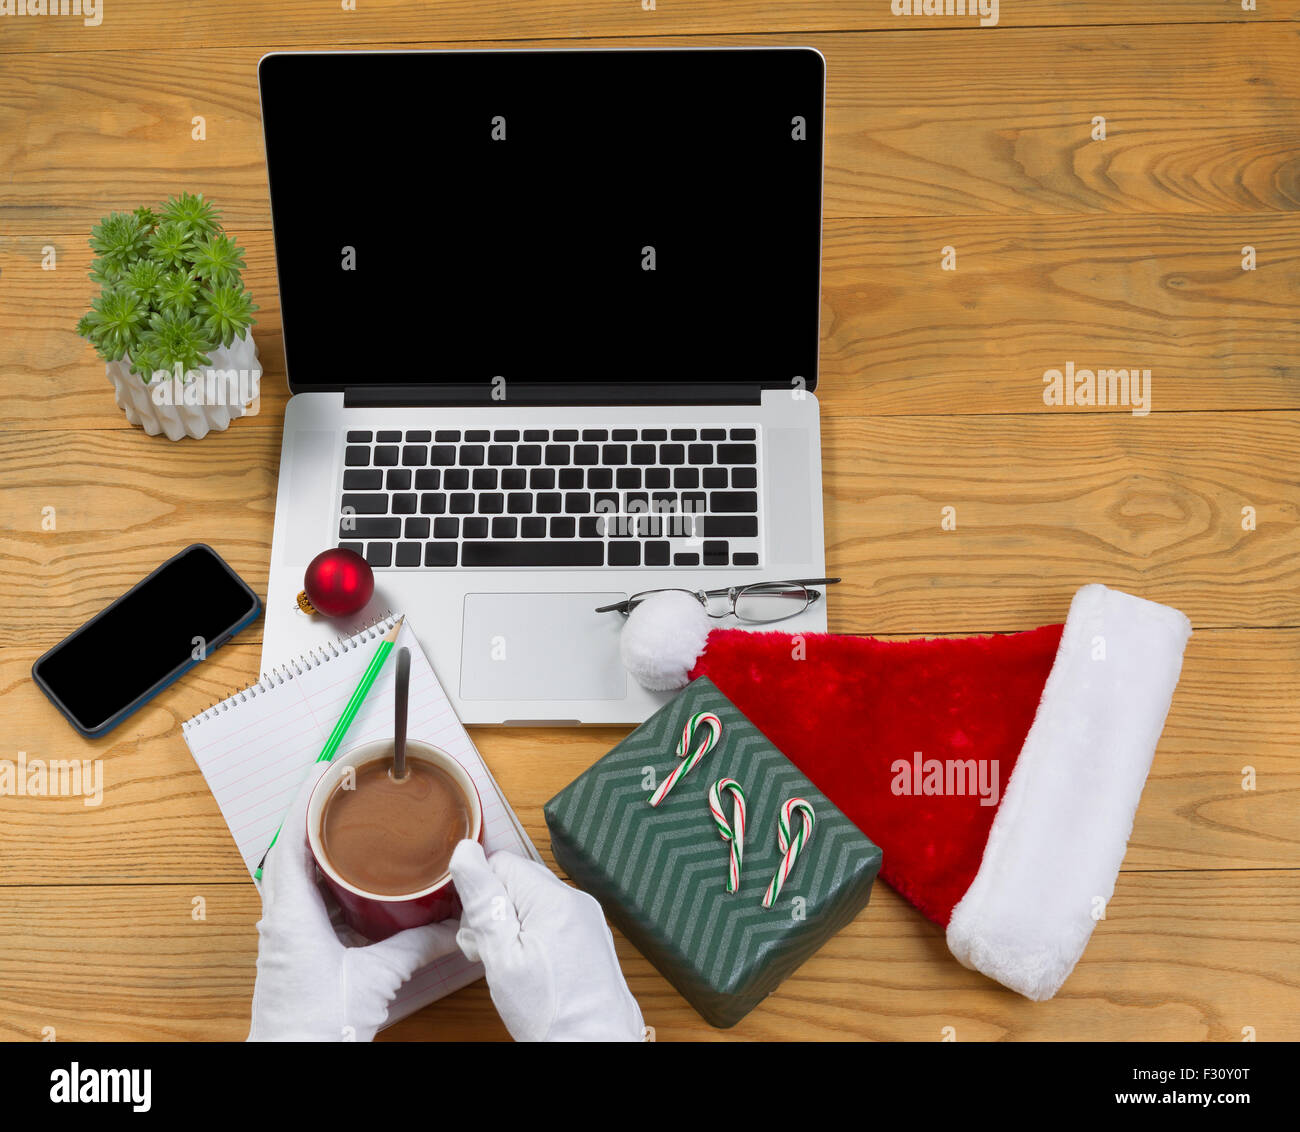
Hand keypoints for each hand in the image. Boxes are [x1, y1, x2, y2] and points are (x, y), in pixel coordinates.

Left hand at [247, 765, 459, 1041]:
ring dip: (318, 848)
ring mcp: (283, 934)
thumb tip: (457, 924)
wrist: (293, 1060)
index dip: (305, 801)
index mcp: (291, 913)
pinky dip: (324, 879)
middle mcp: (280, 918)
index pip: (291, 840)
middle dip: (316, 817)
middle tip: (343, 790)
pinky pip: (304, 900)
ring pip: (295, 875)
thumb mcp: (377, 976)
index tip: (325, 771)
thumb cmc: (316, 1025)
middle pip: (291, 850)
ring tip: (347, 824)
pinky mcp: (292, 949)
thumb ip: (419, 945)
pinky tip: (348, 880)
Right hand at [450, 841, 645, 1041]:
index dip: (480, 895)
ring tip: (509, 967)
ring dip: (511, 928)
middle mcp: (575, 899)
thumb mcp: (502, 957)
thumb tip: (465, 853)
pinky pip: (551, 921)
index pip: (501, 863)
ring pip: (532, 903)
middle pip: (517, 881)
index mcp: (554, 897)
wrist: (596, 1047)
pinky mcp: (589, 937)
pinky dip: (532, 938)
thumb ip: (483, 901)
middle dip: (494, 912)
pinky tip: (529, 969)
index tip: (478, 932)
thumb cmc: (551, 1012)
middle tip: (489, 954)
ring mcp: (586, 918)